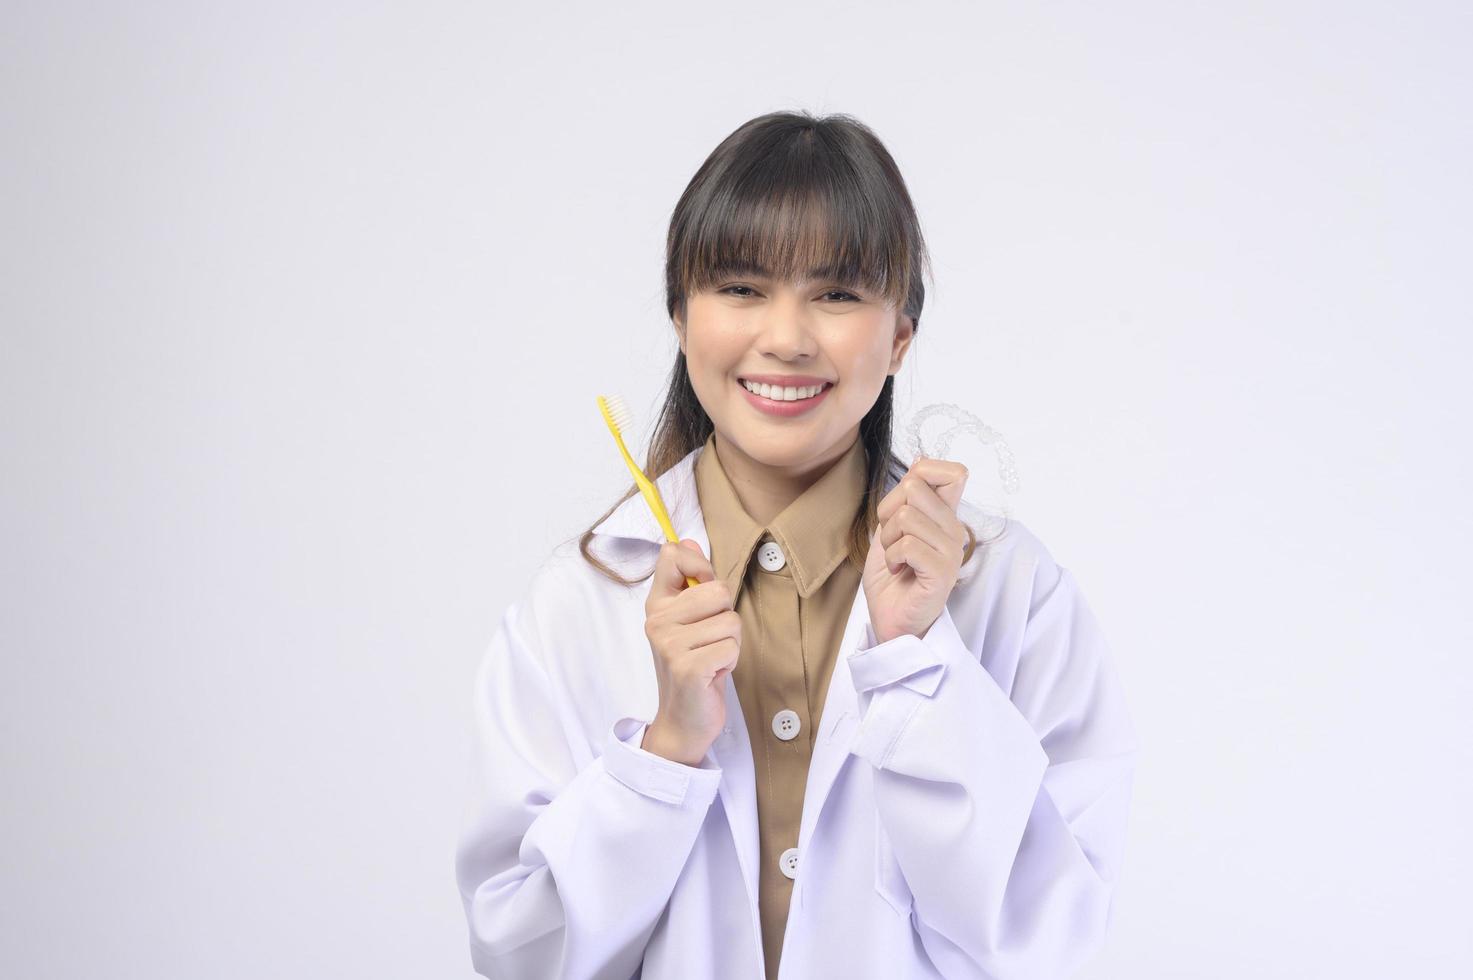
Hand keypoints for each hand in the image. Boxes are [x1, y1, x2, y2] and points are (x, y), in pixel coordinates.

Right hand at [641, 539, 739, 764]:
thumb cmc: (693, 666)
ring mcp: (669, 644)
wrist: (683, 720)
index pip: (672, 555)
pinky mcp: (687, 667)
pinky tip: (712, 674)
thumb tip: (688, 540)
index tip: (702, 592)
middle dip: (726, 616)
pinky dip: (731, 662)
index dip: (700, 567)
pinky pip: (731, 646)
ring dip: (730, 643)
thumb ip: (690, 581)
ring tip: (711, 658)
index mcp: (657, 604)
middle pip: (718, 589)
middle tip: (710, 640)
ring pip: (730, 620)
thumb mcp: (689, 620)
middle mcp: (657, 621)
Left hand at [861, 456, 969, 645]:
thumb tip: (920, 459)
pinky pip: (909, 545)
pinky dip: (893, 557)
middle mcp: (953, 530)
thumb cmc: (893, 578)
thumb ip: (906, 498)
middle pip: (915, 488)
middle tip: (893, 541)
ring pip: (907, 517)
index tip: (904, 504)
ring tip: (896, 560)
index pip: (953, 472)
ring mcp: (951, 552)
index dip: (922, 474)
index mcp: (944, 517)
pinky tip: (900, 571)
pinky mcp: (942, 573)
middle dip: (888, 512)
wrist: (892, 621)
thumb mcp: (892, 528)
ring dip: (888, 540)